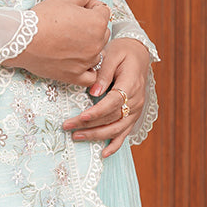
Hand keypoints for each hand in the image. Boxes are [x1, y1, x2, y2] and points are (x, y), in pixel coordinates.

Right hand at [3, 0, 111, 87]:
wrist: (22, 40)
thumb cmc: (42, 18)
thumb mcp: (63, 0)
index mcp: (97, 23)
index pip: (103, 11)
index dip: (91, 6)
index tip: (77, 8)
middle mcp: (97, 43)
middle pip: (102, 31)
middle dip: (92, 26)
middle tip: (71, 23)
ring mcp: (87, 61)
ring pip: (97, 52)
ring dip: (89, 46)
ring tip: (69, 40)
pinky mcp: (75, 75)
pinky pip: (91, 77)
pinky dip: (88, 70)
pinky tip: (79, 62)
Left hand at [61, 36, 151, 156]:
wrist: (139, 54)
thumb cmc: (123, 52)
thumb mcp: (112, 56)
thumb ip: (103, 74)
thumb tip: (93, 91)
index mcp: (131, 85)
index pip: (113, 103)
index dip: (97, 112)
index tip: (81, 117)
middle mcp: (136, 101)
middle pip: (112, 118)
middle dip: (89, 125)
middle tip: (68, 127)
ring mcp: (136, 110)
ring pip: (117, 128)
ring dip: (97, 135)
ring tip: (76, 137)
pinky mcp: (133, 115)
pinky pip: (125, 133)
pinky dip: (115, 145)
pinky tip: (103, 154)